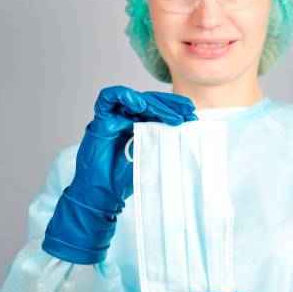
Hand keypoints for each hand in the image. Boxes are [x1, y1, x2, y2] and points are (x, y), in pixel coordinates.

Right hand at [42, 85, 196, 263]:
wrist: (102, 194)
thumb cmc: (124, 181)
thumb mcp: (151, 159)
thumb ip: (163, 145)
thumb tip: (188, 137)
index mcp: (139, 128)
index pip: (158, 111)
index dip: (175, 110)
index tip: (192, 116)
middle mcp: (126, 120)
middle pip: (148, 102)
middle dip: (169, 105)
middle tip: (187, 110)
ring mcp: (113, 119)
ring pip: (133, 98)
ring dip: (153, 104)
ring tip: (170, 115)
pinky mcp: (100, 121)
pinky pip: (108, 98)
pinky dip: (123, 96)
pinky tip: (139, 106)